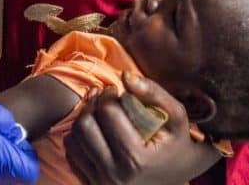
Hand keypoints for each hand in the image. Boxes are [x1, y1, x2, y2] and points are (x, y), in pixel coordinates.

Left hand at [64, 73, 220, 184]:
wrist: (177, 177)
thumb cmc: (177, 144)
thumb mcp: (177, 117)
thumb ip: (154, 92)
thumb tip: (125, 75)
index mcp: (135, 160)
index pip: (107, 113)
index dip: (109, 94)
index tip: (116, 91)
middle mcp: (114, 176)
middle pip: (84, 126)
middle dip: (93, 105)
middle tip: (105, 99)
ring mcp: (101, 184)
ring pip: (73, 139)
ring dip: (84, 120)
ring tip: (100, 113)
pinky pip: (71, 153)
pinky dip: (80, 138)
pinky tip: (96, 131)